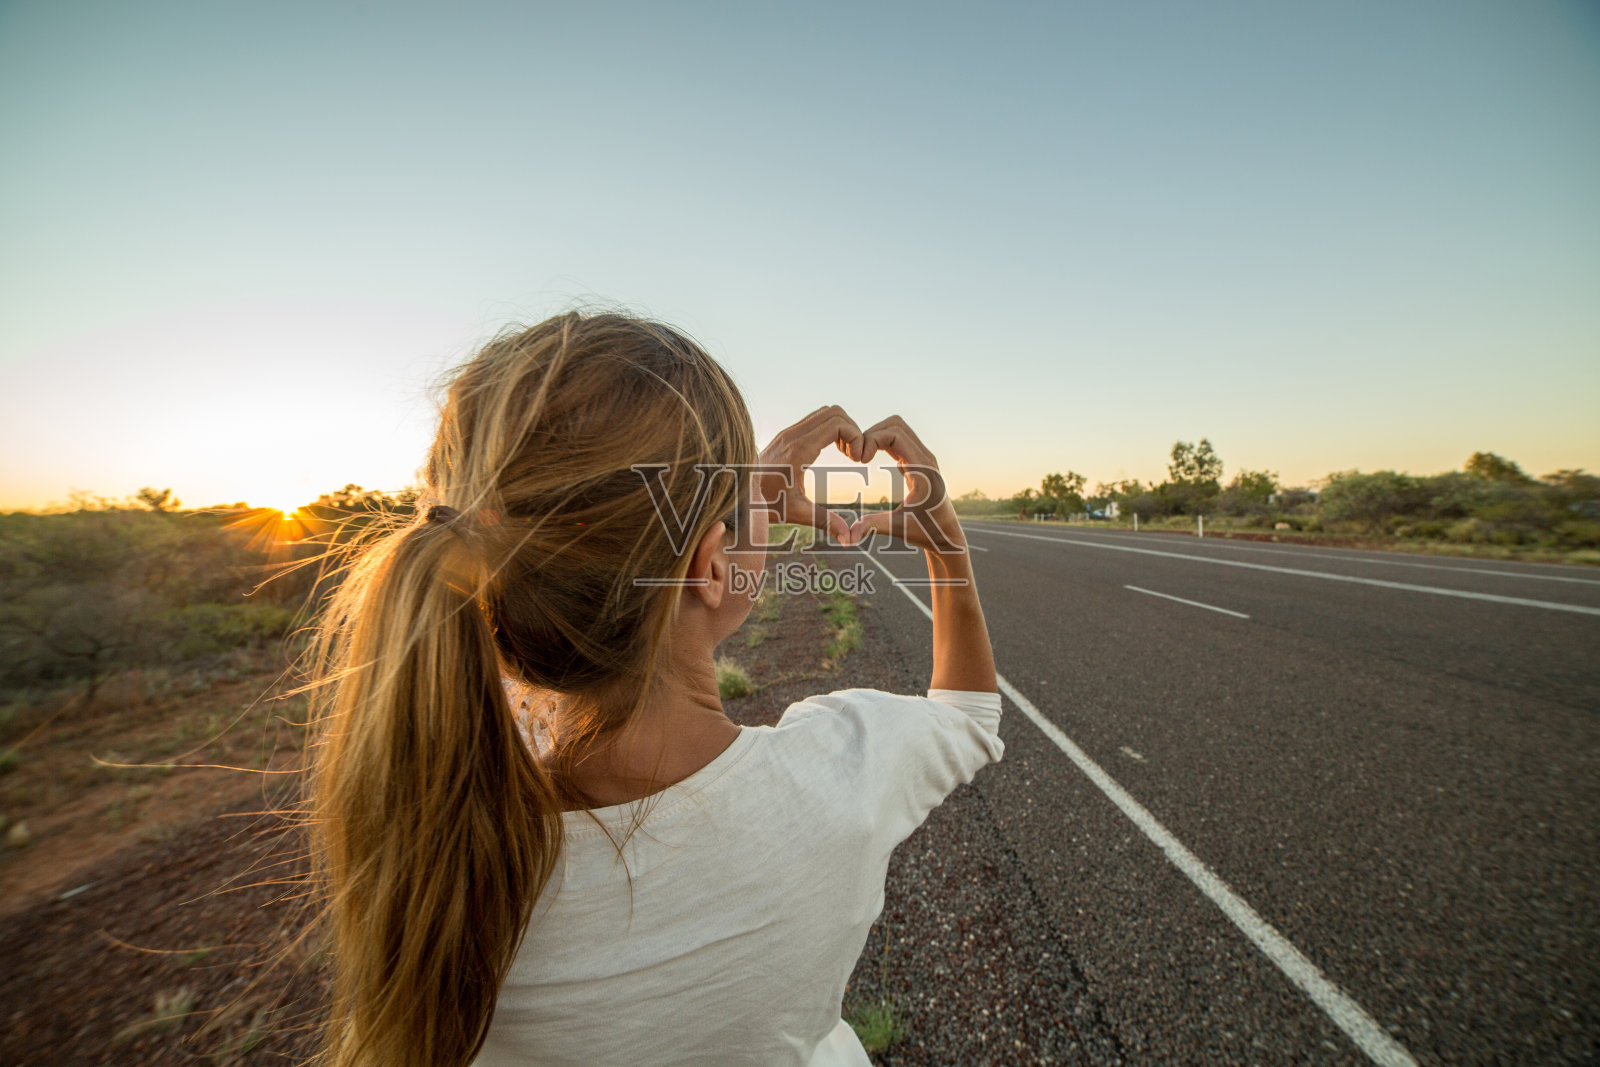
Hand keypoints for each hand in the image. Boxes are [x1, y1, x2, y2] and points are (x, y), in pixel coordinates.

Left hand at [755, 405, 864, 544]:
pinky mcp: (787, 435)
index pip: (837, 424)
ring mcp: (789, 432)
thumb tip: (849, 538)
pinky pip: (816, 419)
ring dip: (842, 428)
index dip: (855, 437)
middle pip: (835, 413)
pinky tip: (834, 451)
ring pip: (826, 412)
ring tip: (847, 453)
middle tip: (855, 456)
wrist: (737, 492)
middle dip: (852, 430)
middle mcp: (793, 435)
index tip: (858, 459)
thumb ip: (824, 521)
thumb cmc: (765, 503)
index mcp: (798, 449)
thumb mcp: (796, 513)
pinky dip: (831, 428)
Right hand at [846, 416, 964, 552]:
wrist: (946, 535)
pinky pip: (898, 440)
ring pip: (897, 429)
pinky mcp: (917, 462)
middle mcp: (925, 458)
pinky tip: (869, 459)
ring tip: (861, 456)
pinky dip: (881, 442)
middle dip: (872, 433)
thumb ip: (874, 526)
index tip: (859, 460)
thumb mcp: (898, 528)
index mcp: (923, 469)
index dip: (872, 439)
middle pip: (896, 424)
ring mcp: (922, 458)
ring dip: (876, 436)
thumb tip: (848, 536)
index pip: (895, 434)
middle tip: (857, 455)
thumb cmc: (925, 532)